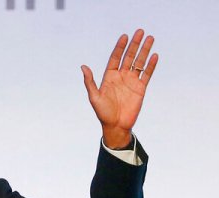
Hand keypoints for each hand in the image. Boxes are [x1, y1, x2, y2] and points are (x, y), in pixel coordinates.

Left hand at [81, 29, 158, 147]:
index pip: (115, 58)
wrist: (115, 126)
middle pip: (129, 57)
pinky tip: (154, 55)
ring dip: (145, 50)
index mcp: (109, 77)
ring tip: (150, 38)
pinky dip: (151, 65)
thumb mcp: (94, 97)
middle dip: (135, 44)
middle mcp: (121, 77)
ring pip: (139, 63)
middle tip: (140, 31)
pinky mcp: (141, 88)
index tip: (125, 36)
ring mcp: (131, 82)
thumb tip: (83, 67)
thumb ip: (90, 82)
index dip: (120, 47)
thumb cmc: (102, 113)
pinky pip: (147, 74)